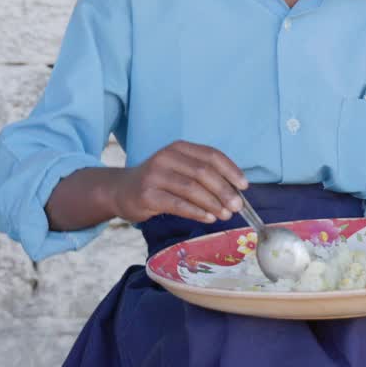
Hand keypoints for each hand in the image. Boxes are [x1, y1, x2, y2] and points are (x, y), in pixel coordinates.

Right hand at [111, 141, 248, 223]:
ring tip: (225, 215)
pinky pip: (178, 204)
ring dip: (213, 203)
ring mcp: (155, 175)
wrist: (121, 190)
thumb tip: (236, 191)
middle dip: (224, 190)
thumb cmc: (158, 182)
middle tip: (237, 207)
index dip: (231, 170)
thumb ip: (203, 175)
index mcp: (179, 148)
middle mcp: (166, 157)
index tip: (244, 186)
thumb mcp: (179, 169)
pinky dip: (196, 212)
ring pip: (192, 188)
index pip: (211, 155)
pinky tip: (208, 218)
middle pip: (203, 172)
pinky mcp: (147, 194)